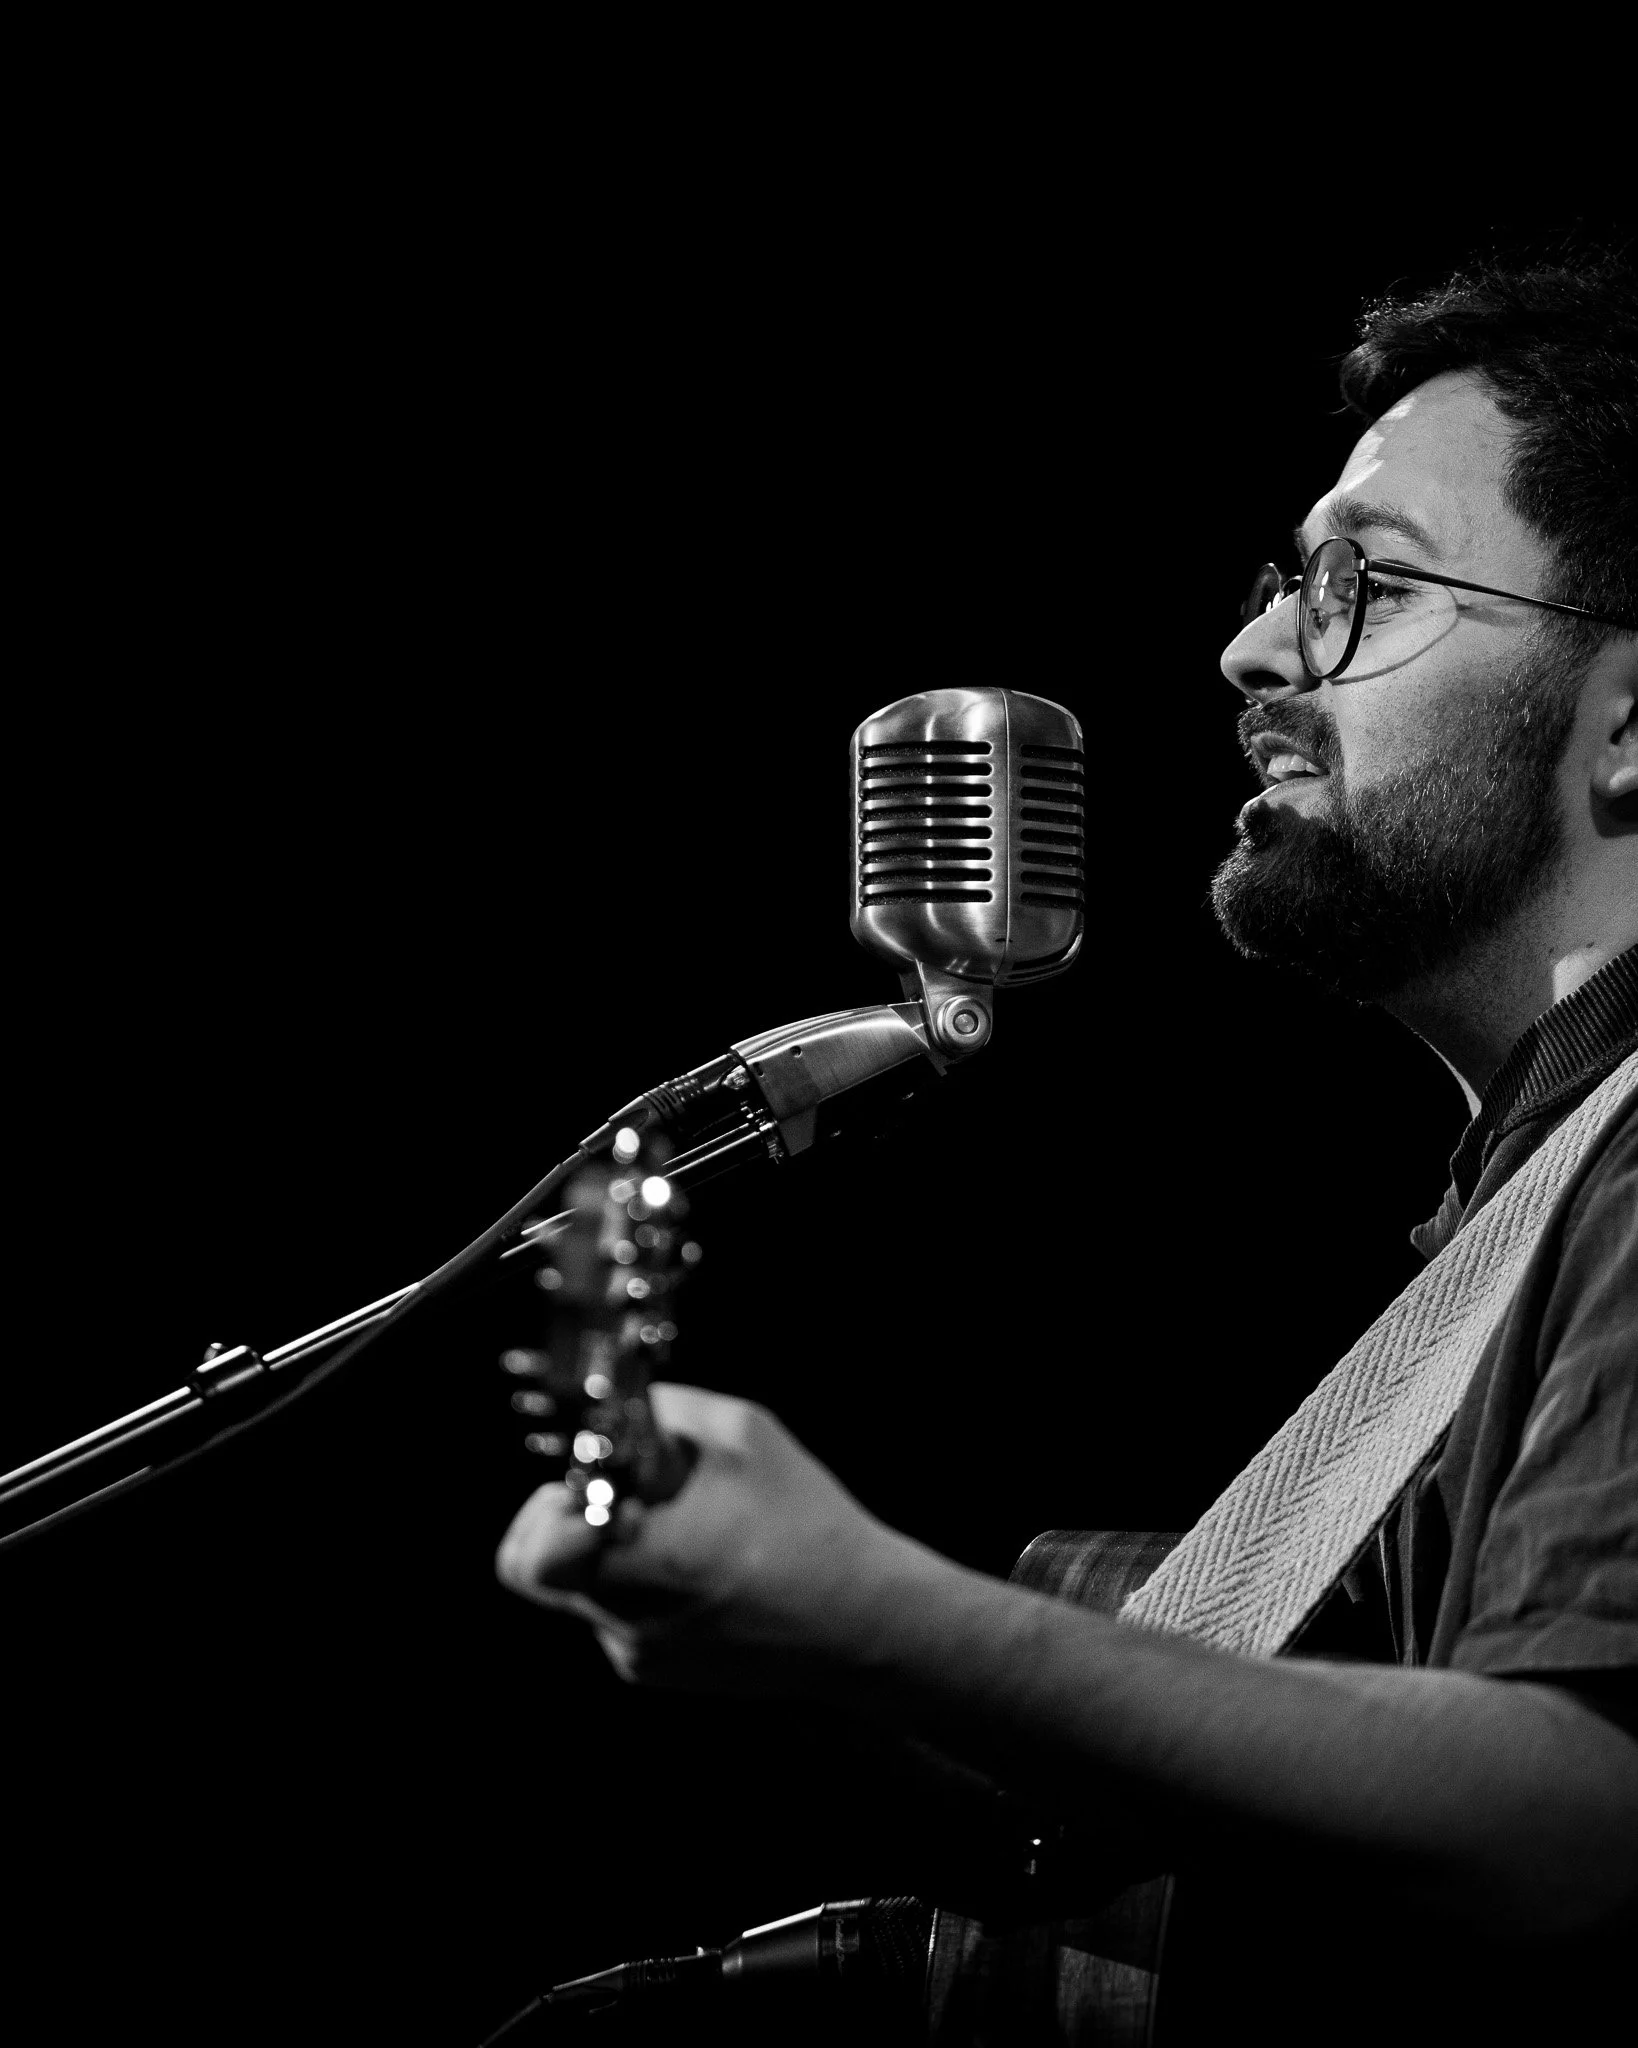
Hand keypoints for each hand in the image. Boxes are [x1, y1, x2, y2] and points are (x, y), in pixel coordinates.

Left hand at [494, 1383, 902, 1691]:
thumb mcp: (744, 1434)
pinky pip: (617, 1612)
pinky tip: (705, 1566)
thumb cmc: (809, 1525)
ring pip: (580, 1588)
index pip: (533, 1552)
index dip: (548, 1507)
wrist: (863, 1623)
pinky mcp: (656, 1671)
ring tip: (685, 1530)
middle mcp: (629, 1619)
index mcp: (647, 1558)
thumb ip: (665, 1411)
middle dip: (562, 1523)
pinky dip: (641, 1581)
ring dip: (608, 1551)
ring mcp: (639, 1654)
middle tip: (610, 1496)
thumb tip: (614, 1409)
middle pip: (540, 1568)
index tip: (591, 1480)